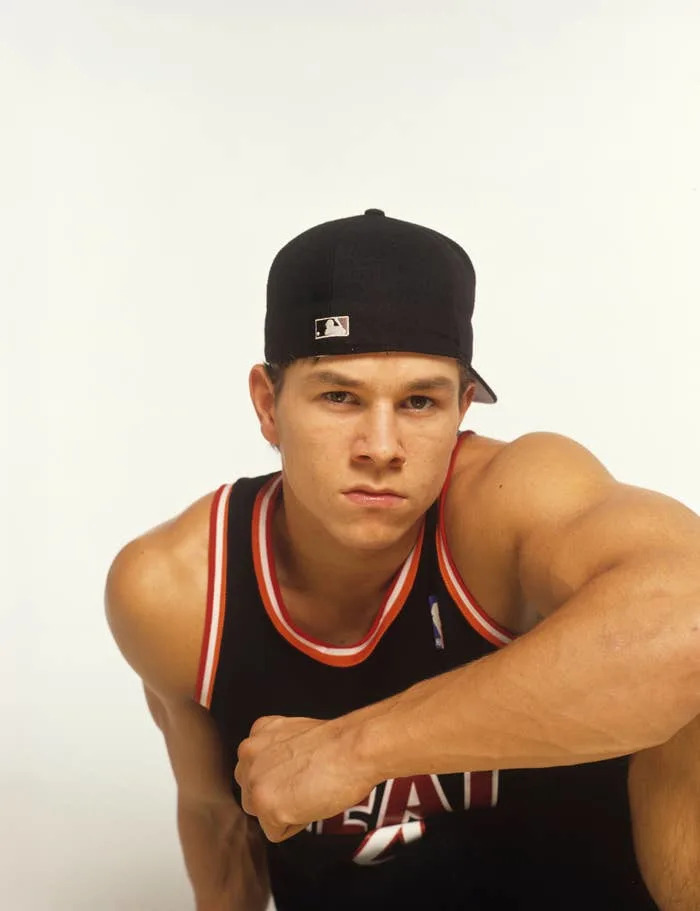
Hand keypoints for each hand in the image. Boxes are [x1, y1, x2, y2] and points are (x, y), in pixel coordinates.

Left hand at [234, 714, 376, 842]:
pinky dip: (295, 825)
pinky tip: (311, 803)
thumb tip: (280, 773)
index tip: (300, 772)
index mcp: (258, 732)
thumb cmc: (339, 744)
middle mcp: (248, 754)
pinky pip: (276, 832)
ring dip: (282, 812)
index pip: (258, 769)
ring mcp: (255, 781)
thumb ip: (277, 752)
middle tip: (305, 785)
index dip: (283, 777)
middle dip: (276, 796)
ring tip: (308, 794)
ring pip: (261, 814)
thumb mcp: (296, 735)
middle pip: (253, 793)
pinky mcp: (266, 807)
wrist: (354, 749)